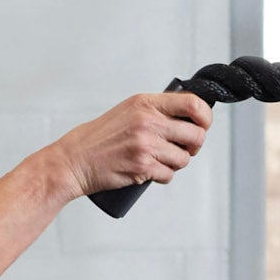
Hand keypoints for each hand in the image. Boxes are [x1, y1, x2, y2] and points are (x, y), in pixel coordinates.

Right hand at [49, 90, 214, 200]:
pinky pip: (168, 175)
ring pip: (183, 158)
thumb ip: (154, 111)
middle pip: (195, 135)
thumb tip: (186, 117)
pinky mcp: (142, 167)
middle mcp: (148, 122)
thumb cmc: (98, 138)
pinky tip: (149, 171)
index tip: (203, 124)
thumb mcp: (127, 111)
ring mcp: (146, 146)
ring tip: (160, 160)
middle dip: (194, 146)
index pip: (193, 104)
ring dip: (176, 163)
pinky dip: (162, 176)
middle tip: (184, 148)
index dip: (205, 117)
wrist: (74, 161)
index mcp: (146, 103)